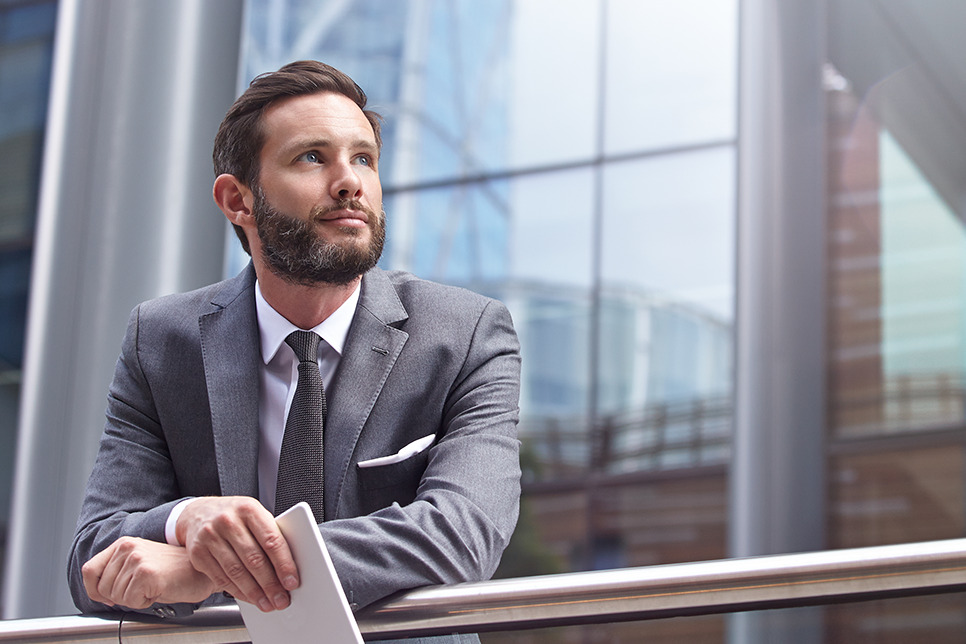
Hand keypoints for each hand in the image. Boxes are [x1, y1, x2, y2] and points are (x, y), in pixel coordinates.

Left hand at [82, 537, 216, 608]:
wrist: (199, 573)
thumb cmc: (172, 571)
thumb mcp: (139, 563)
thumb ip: (117, 570)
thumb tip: (96, 592)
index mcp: (124, 543)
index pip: (89, 570)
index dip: (94, 589)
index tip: (106, 598)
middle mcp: (127, 548)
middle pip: (103, 588)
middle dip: (120, 596)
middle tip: (143, 589)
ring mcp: (136, 559)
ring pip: (116, 597)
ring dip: (134, 599)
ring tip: (152, 587)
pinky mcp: (145, 573)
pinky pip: (130, 601)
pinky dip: (143, 602)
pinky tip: (157, 591)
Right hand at [176, 496, 298, 611]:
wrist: (198, 513)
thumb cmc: (234, 516)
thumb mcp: (254, 515)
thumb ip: (270, 535)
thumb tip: (290, 566)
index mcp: (249, 509)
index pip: (271, 540)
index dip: (284, 564)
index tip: (292, 582)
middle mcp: (228, 521)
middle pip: (254, 559)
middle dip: (270, 584)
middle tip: (281, 599)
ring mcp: (210, 536)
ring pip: (237, 572)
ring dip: (254, 592)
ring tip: (267, 603)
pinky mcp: (198, 553)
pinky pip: (221, 578)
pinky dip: (237, 592)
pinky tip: (248, 597)